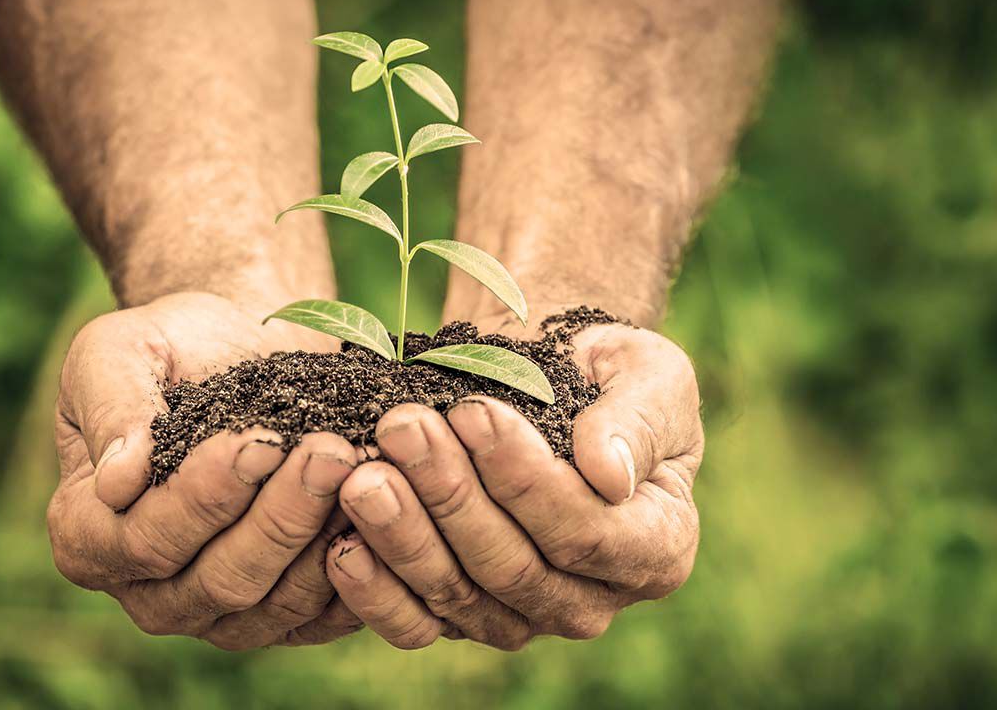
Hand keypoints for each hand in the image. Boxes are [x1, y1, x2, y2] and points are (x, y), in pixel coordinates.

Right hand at [48, 291, 365, 647]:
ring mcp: (219, 614)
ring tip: (363, 467)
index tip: (258, 440)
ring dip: (324, 535)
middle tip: (332, 450)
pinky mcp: (285, 615)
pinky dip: (359, 564)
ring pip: (276, 602)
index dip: (205, 496)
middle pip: (220, 580)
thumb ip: (112, 407)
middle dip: (281, 514)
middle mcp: (148, 591)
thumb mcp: (117, 350)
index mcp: (86, 535)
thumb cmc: (171, 346)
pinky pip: (324, 614)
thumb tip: (118, 482)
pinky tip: (386, 506)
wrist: (242, 348)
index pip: (145, 540)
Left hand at [324, 320, 703, 649]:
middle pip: (513, 567)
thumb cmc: (606, 373)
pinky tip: (339, 545)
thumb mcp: (649, 375)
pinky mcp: (461, 616)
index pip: (587, 533)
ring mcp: (522, 616)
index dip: (525, 480)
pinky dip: (374, 591)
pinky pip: (415, 623)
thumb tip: (607, 474)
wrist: (548, 380)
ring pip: (459, 594)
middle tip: (400, 428)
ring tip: (362, 473)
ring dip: (404, 534)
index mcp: (657, 548)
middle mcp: (591, 600)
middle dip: (451, 495)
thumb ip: (636, 422)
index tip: (472, 412)